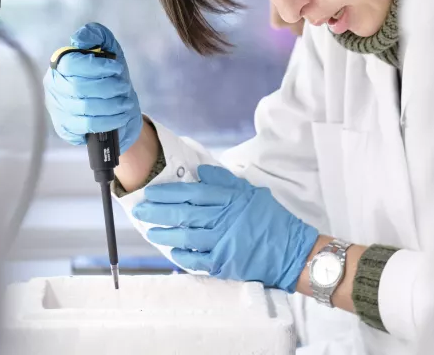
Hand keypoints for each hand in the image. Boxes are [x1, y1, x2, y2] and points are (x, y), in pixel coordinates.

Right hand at [43, 23, 142, 152]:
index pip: (71, 64)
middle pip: (79, 88)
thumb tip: (78, 38)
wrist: (118, 108)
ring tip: (126, 102)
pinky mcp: (66, 128)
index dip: (96, 66)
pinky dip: (109, 120)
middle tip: (124, 87)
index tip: (116, 68)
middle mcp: (53, 86)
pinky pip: (88, 126)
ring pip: (85, 108)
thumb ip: (96, 35)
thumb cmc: (110, 76)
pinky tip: (120, 115)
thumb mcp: (109, 49)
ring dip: (112, 105)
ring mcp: (58, 109)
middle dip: (108, 87)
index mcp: (60, 64)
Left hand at [132, 165, 318, 292]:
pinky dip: (182, 256)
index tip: (152, 192)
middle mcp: (225, 219)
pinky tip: (172, 252)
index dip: (169, 192)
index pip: (193, 192)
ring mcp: (224, 243)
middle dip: (158, 211)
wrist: (292, 251)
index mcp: (231, 200)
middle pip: (184, 213)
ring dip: (165, 234)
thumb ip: (226, 182)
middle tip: (140, 210)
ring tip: (150, 231)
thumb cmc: (272, 221)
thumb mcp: (253, 193)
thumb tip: (202, 170)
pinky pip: (197, 260)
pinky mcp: (225, 264)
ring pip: (186, 237)